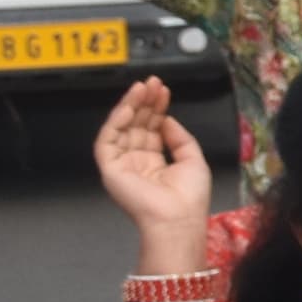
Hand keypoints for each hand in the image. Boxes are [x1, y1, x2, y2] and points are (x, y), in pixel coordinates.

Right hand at [92, 77, 212, 244]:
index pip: (152, 129)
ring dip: (131, 105)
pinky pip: (108, 139)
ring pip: (121, 128)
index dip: (156, 109)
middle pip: (137, 125)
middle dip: (144, 103)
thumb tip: (167, 119)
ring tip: (142, 87)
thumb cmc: (189, 196)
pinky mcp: (109, 168)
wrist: (178, 218)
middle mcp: (136, 162)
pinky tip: (130, 105)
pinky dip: (117, 120)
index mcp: (154, 163)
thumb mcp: (192, 159)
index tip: (163, 91)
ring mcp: (121, 164)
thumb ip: (179, 137)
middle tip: (152, 83)